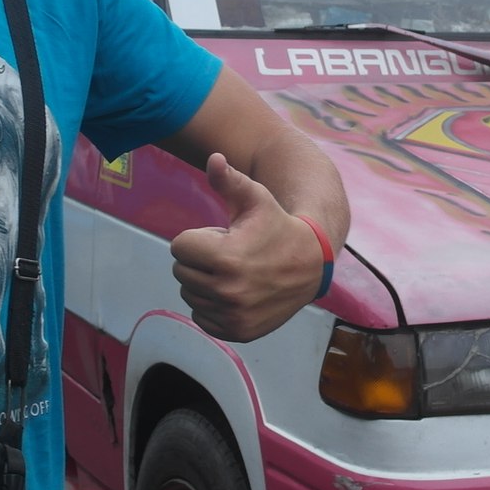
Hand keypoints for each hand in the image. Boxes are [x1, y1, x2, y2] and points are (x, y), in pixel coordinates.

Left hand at [170, 153, 326, 342]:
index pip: (178, 247)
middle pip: (181, 272)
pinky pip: (201, 317)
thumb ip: (229, 180)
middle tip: (228, 254)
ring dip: (203, 282)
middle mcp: (227, 291)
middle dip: (199, 259)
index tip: (220, 236)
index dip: (197, 238)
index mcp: (226, 257)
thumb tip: (213, 158)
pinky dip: (211, 305)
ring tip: (233, 272)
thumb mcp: (256, 199)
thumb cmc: (277, 226)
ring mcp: (233, 315)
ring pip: (189, 294)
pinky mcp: (238, 331)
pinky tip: (233, 292)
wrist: (311, 264)